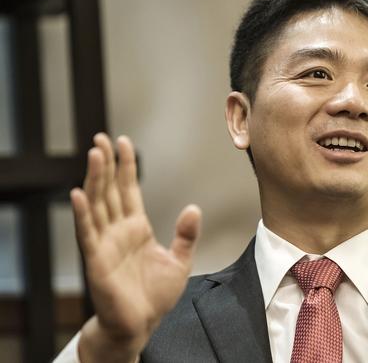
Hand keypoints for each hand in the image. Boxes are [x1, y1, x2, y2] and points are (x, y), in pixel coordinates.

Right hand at [71, 133, 200, 361]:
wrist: (142, 324)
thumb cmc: (155, 295)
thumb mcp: (180, 261)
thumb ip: (185, 235)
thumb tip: (193, 208)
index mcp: (136, 227)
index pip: (129, 189)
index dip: (126, 166)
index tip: (122, 142)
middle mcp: (118, 231)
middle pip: (109, 190)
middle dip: (106, 164)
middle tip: (101, 138)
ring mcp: (105, 244)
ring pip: (97, 205)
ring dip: (94, 180)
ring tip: (94, 154)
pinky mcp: (96, 261)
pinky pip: (88, 234)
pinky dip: (82, 214)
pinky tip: (78, 193)